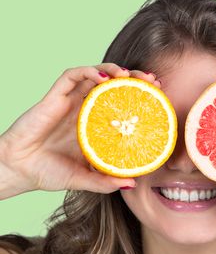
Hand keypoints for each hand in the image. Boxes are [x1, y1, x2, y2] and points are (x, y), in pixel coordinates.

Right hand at [0, 64, 160, 194]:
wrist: (18, 170)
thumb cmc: (49, 172)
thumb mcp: (84, 179)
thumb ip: (105, 182)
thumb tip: (132, 183)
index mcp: (94, 126)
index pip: (121, 105)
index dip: (140, 98)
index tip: (158, 98)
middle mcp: (85, 110)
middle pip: (113, 86)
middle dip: (134, 79)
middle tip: (151, 81)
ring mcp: (70, 102)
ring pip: (95, 75)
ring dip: (114, 70)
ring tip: (130, 76)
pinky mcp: (54, 97)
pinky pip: (71, 76)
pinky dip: (88, 71)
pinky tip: (103, 78)